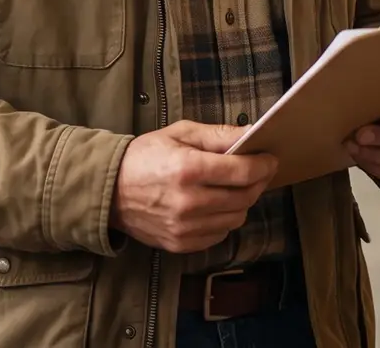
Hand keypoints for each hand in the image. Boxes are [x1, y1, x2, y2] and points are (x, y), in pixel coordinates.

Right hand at [111, 120, 279, 253]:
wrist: (109, 191)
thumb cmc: (145, 157)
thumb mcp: (179, 134)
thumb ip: (217, 135)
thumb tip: (251, 134)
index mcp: (187, 169)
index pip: (243, 172)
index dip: (264, 165)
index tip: (270, 159)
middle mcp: (188, 202)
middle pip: (244, 197)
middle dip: (257, 182)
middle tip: (258, 171)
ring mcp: (184, 227)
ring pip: (236, 218)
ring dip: (242, 202)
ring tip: (233, 188)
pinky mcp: (180, 244)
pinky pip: (219, 235)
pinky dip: (223, 220)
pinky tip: (214, 206)